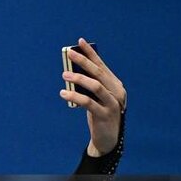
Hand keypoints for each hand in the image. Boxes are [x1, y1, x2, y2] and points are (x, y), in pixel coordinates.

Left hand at [61, 38, 126, 156]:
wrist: (107, 139)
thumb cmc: (99, 114)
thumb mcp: (95, 97)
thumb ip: (88, 85)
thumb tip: (71, 70)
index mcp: (115, 85)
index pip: (102, 65)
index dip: (91, 53)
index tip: (80, 41)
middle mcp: (117, 92)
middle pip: (99, 73)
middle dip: (84, 61)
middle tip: (69, 54)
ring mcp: (113, 103)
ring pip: (96, 86)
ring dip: (79, 78)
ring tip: (64, 74)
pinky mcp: (105, 115)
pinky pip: (89, 103)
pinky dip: (76, 96)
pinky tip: (63, 93)